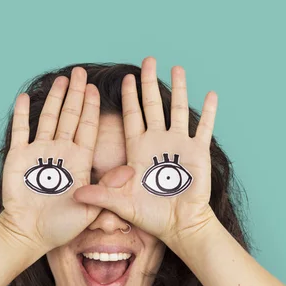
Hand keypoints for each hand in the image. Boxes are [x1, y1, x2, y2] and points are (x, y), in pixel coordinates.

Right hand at [0, 67, 132, 252]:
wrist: (29, 234)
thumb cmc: (60, 226)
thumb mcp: (90, 209)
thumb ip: (107, 189)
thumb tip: (129, 170)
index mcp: (79, 161)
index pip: (87, 128)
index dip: (91, 108)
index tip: (96, 88)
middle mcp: (61, 153)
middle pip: (69, 117)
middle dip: (75, 95)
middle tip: (80, 72)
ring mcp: (39, 153)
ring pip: (48, 119)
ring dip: (54, 99)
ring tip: (60, 79)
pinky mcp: (19, 158)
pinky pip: (21, 131)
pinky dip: (21, 114)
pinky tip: (24, 97)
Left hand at [72, 56, 218, 244]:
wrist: (179, 226)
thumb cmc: (151, 216)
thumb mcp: (121, 204)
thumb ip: (100, 195)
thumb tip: (75, 194)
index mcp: (139, 150)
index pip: (132, 117)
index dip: (129, 98)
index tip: (126, 78)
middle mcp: (158, 143)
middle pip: (152, 106)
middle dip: (149, 83)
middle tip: (147, 59)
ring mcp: (179, 145)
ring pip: (177, 110)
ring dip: (178, 89)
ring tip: (176, 68)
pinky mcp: (198, 152)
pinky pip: (204, 127)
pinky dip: (208, 112)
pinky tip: (210, 93)